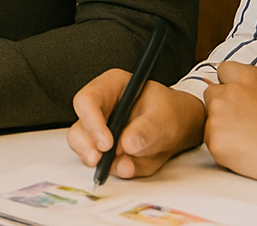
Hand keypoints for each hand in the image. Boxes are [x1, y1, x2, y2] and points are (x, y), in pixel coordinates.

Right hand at [68, 71, 204, 178]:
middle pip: (79, 126)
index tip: (107, 143)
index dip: (92, 122)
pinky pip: (100, 163)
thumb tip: (128, 144)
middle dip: (86, 146)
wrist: (177, 128)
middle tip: (101, 161)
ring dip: (97, 161)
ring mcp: (99, 130)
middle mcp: (100, 108)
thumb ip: (148, 129)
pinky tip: (129, 166)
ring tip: (124, 165)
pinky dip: (113, 169)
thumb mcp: (164, 116)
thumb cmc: (169, 113)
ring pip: (83, 146)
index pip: (87, 100)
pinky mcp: (104, 151)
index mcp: (110, 87)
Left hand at [202, 61, 256, 187]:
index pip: (222, 70)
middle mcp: (228, 92)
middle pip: (211, 95)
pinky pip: (211, 142)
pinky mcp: (215, 140)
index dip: (230, 85)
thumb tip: (220, 80)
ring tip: (248, 138)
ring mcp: (219, 116)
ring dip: (222, 128)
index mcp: (245, 77)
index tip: (241, 100)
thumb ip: (244, 81)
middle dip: (222, 107)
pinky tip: (244, 150)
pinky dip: (224, 148)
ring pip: (209, 120)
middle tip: (245, 123)